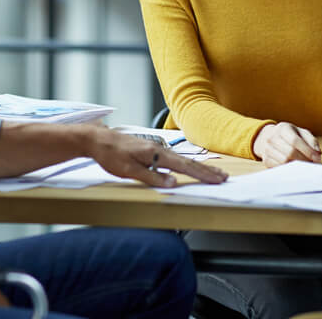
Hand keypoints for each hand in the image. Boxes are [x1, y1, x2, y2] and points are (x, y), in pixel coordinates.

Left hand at [86, 127, 227, 187]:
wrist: (98, 139)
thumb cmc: (111, 155)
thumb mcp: (128, 170)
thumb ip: (151, 177)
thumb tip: (173, 182)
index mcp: (156, 153)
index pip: (184, 167)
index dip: (202, 174)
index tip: (217, 179)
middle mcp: (159, 149)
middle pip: (188, 162)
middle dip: (206, 170)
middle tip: (223, 176)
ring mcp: (156, 149)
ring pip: (182, 160)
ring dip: (198, 168)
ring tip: (212, 173)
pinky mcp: (151, 150)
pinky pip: (174, 159)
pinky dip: (186, 165)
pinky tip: (189, 168)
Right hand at [253, 122, 320, 166]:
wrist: (270, 137)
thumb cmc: (290, 135)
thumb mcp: (302, 133)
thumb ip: (312, 141)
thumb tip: (318, 154)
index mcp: (283, 128)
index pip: (295, 141)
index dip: (307, 151)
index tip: (317, 158)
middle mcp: (272, 137)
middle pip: (290, 152)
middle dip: (303, 159)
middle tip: (312, 163)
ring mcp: (267, 149)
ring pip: (284, 161)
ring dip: (297, 165)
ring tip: (305, 164)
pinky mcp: (266, 160)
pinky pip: (279, 167)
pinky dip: (289, 169)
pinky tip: (295, 166)